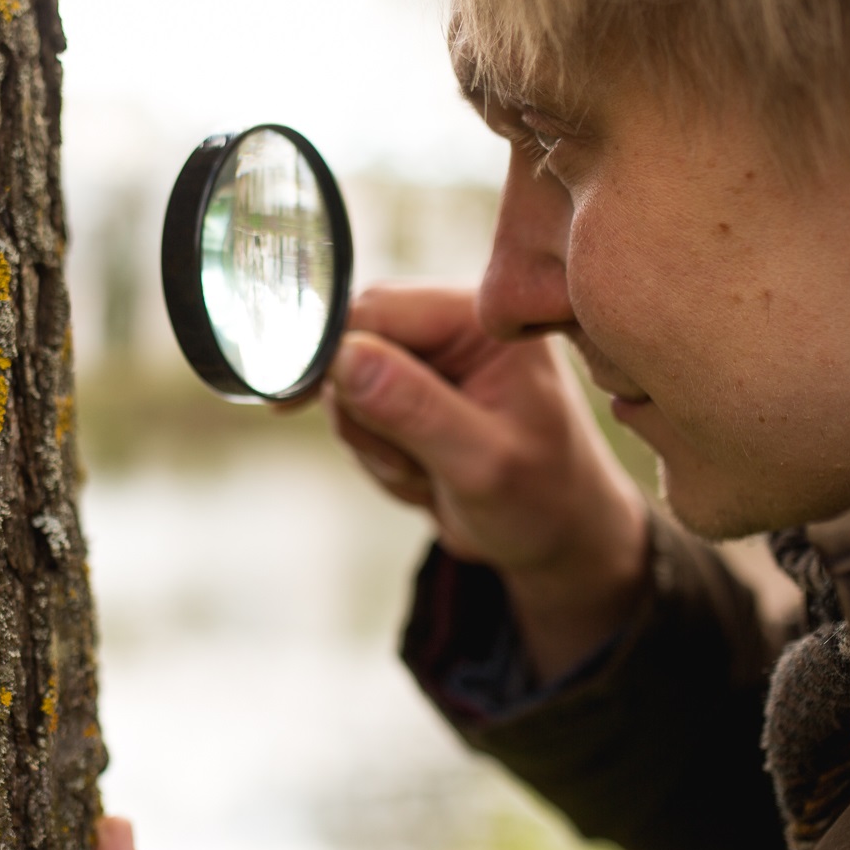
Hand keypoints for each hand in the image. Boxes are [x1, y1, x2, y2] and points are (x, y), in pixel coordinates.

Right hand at [327, 283, 647, 679]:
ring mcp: (432, 362)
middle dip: (364, 415)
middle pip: (352, 345)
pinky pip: (358, 418)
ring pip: (347, 389)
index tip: (291, 402)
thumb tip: (344, 357)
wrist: (558, 540)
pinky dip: (378, 457)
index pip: (375, 309)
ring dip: (373, 445)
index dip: (330, 353)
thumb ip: (414, 407)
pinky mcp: (413, 395)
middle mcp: (454, 327)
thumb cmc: (543, 500)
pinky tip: (425, 476)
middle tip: (410, 464)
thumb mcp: (482, 462)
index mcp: (482, 321)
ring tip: (429, 475)